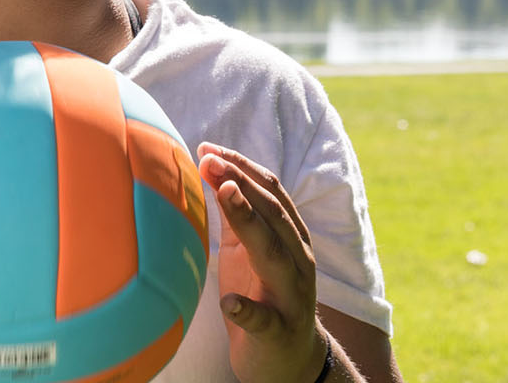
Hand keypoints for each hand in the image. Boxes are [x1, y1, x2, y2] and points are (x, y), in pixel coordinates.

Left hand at [197, 143, 330, 382]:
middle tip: (209, 161)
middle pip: (274, 215)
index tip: (209, 148)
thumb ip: (236, 213)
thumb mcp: (248, 248)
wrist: (288, 359)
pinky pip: (264, 320)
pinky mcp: (278, 332)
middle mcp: (297, 262)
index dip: (242, 168)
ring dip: (248, 222)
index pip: (272, 194)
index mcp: (290, 239)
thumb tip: (210, 167)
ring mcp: (291, 297)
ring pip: (274, 256)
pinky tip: (228, 303)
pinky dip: (246, 310)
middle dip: (242, 184)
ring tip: (222, 194)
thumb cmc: (262, 293)